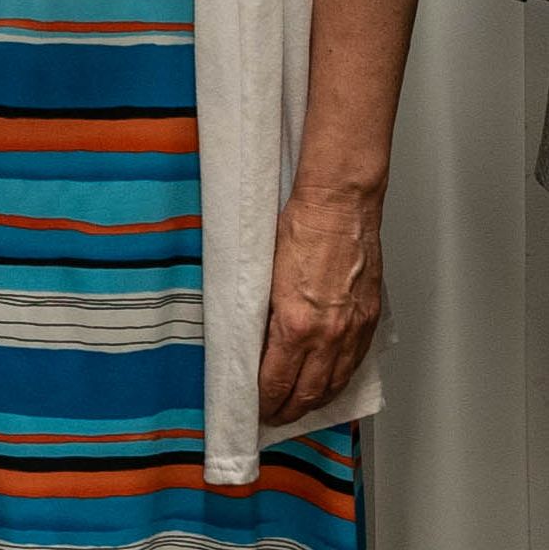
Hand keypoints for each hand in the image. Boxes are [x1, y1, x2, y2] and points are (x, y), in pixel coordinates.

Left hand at [257, 189, 382, 425]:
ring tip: (300, 406)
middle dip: (288, 409)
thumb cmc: (302, 226)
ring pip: (334, 384)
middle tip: (274, 416)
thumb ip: (263, 311)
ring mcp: (351, 330)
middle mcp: (327, 334)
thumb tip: (254, 338)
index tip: (256, 407)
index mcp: (295, 324)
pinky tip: (330, 383)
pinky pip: (354, 364)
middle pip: (307, 392)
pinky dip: (340, 380)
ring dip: (315, 401)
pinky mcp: (368, 320)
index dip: (264, 401)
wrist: (339, 206)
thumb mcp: (265, 273)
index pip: (276, 381)